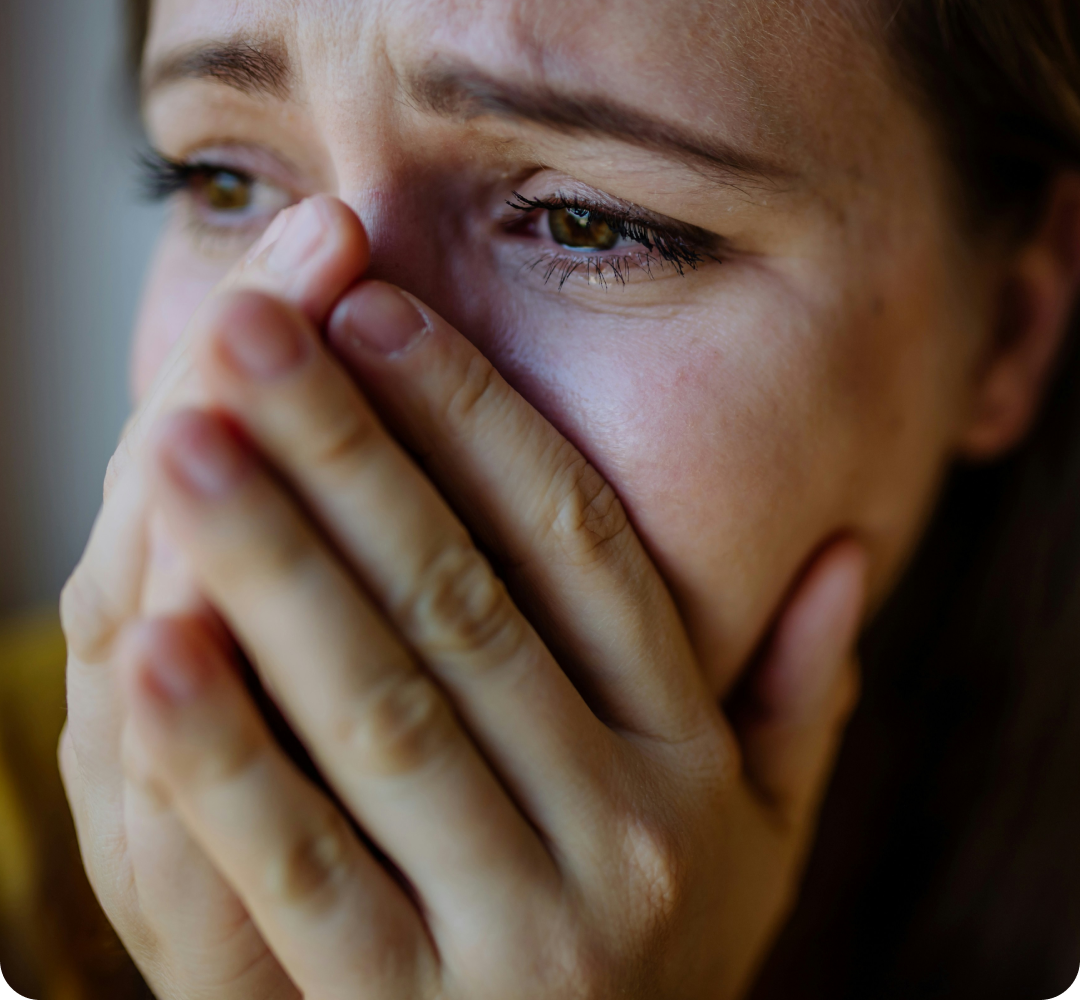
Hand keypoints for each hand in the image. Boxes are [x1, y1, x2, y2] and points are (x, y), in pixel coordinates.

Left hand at [108, 202, 866, 997]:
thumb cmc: (667, 963)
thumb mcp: (765, 839)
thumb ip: (798, 700)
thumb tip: (847, 558)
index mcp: (687, 765)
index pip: (580, 549)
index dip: (477, 422)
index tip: (381, 314)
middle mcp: (617, 836)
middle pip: (461, 605)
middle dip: (347, 455)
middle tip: (254, 326)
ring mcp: (514, 937)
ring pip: (378, 717)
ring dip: (272, 568)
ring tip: (185, 436)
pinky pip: (298, 880)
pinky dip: (224, 761)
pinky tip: (151, 646)